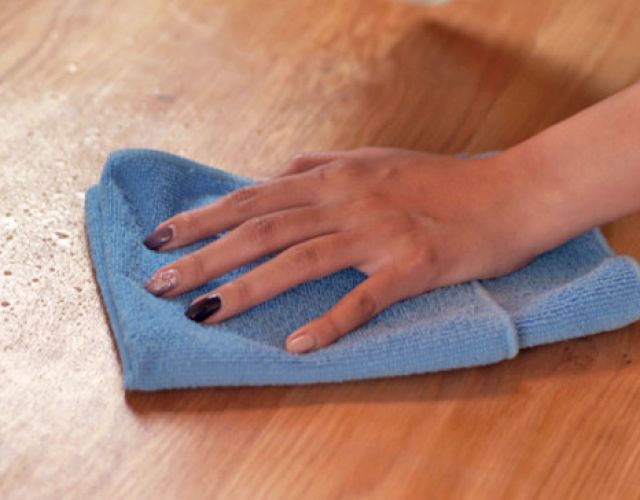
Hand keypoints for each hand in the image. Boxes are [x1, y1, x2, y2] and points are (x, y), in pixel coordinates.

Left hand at [142, 147, 542, 353]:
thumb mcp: (372, 160)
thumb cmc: (439, 180)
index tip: (159, 237)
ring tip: (204, 313)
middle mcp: (348, 200)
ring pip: (300, 260)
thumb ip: (318, 164)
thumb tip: (271, 176)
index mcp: (335, 176)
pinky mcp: (412, 265)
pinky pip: (365, 298)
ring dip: (247, 288)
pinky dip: (330, 322)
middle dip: (205, 255)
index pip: (253, 198)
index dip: (203, 217)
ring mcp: (379, 233)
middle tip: (159, 283)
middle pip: (262, 229)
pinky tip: (297, 345)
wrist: (510, 193)